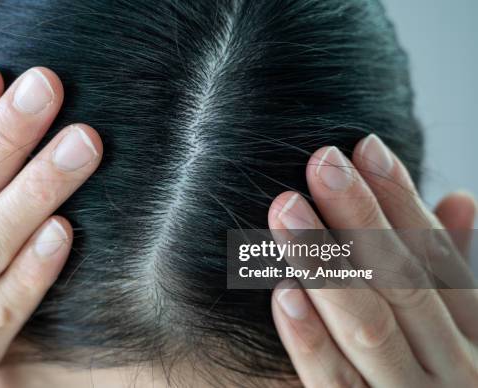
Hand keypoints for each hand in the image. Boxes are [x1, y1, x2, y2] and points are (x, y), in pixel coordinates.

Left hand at [268, 135, 476, 386]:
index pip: (436, 256)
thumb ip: (454, 271)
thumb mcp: (463, 334)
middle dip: (361, 217)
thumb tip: (460, 198)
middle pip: (402, 281)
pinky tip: (284, 293)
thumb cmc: (443, 382)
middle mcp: (453, 369)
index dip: (401, 199)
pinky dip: (311, 342)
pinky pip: (335, 387)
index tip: (365, 147)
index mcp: (472, 336)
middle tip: (320, 161)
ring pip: (370, 327)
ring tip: (286, 209)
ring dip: (327, 264)